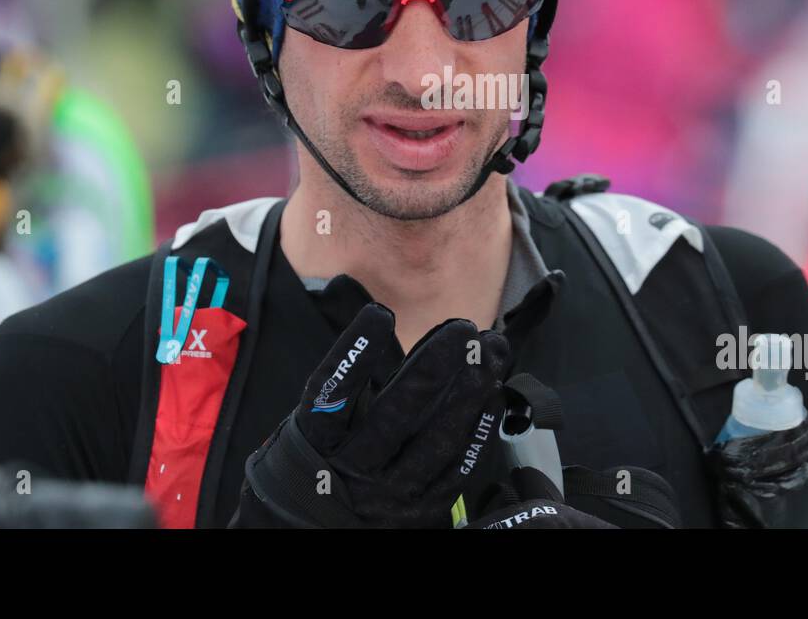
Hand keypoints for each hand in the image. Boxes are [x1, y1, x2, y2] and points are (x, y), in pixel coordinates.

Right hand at [234, 277, 510, 527]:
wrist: (315, 524)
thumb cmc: (324, 452)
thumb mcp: (322, 409)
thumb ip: (347, 353)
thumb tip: (342, 283)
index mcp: (317, 439)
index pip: (331, 395)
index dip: (354, 354)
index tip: (380, 313)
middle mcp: (352, 468)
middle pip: (395, 415)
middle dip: (433, 368)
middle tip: (464, 329)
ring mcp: (391, 492)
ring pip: (435, 442)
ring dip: (468, 394)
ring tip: (491, 354)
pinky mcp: (423, 508)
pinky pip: (457, 468)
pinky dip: (477, 430)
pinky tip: (492, 395)